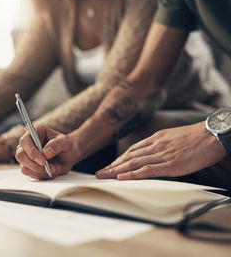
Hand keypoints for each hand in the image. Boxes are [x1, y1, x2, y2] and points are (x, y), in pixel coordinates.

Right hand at [15, 125, 79, 178]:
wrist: (70, 156)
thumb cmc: (67, 146)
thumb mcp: (66, 143)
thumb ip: (57, 145)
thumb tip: (45, 152)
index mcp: (35, 133)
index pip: (25, 141)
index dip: (31, 151)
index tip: (43, 161)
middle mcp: (29, 144)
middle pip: (20, 156)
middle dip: (34, 165)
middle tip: (49, 168)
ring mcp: (28, 157)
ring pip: (24, 168)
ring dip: (40, 171)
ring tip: (55, 168)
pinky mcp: (30, 167)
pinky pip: (31, 175)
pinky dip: (43, 175)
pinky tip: (53, 171)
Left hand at [97, 121, 226, 179]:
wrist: (212, 135)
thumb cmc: (196, 137)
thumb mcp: (173, 136)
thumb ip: (161, 144)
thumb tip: (152, 153)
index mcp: (156, 139)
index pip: (132, 150)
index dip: (119, 159)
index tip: (110, 165)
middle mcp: (155, 146)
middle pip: (128, 156)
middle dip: (112, 165)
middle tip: (100, 173)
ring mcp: (162, 155)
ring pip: (133, 163)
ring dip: (116, 170)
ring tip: (104, 176)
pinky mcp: (170, 165)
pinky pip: (147, 170)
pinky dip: (132, 174)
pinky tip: (121, 177)